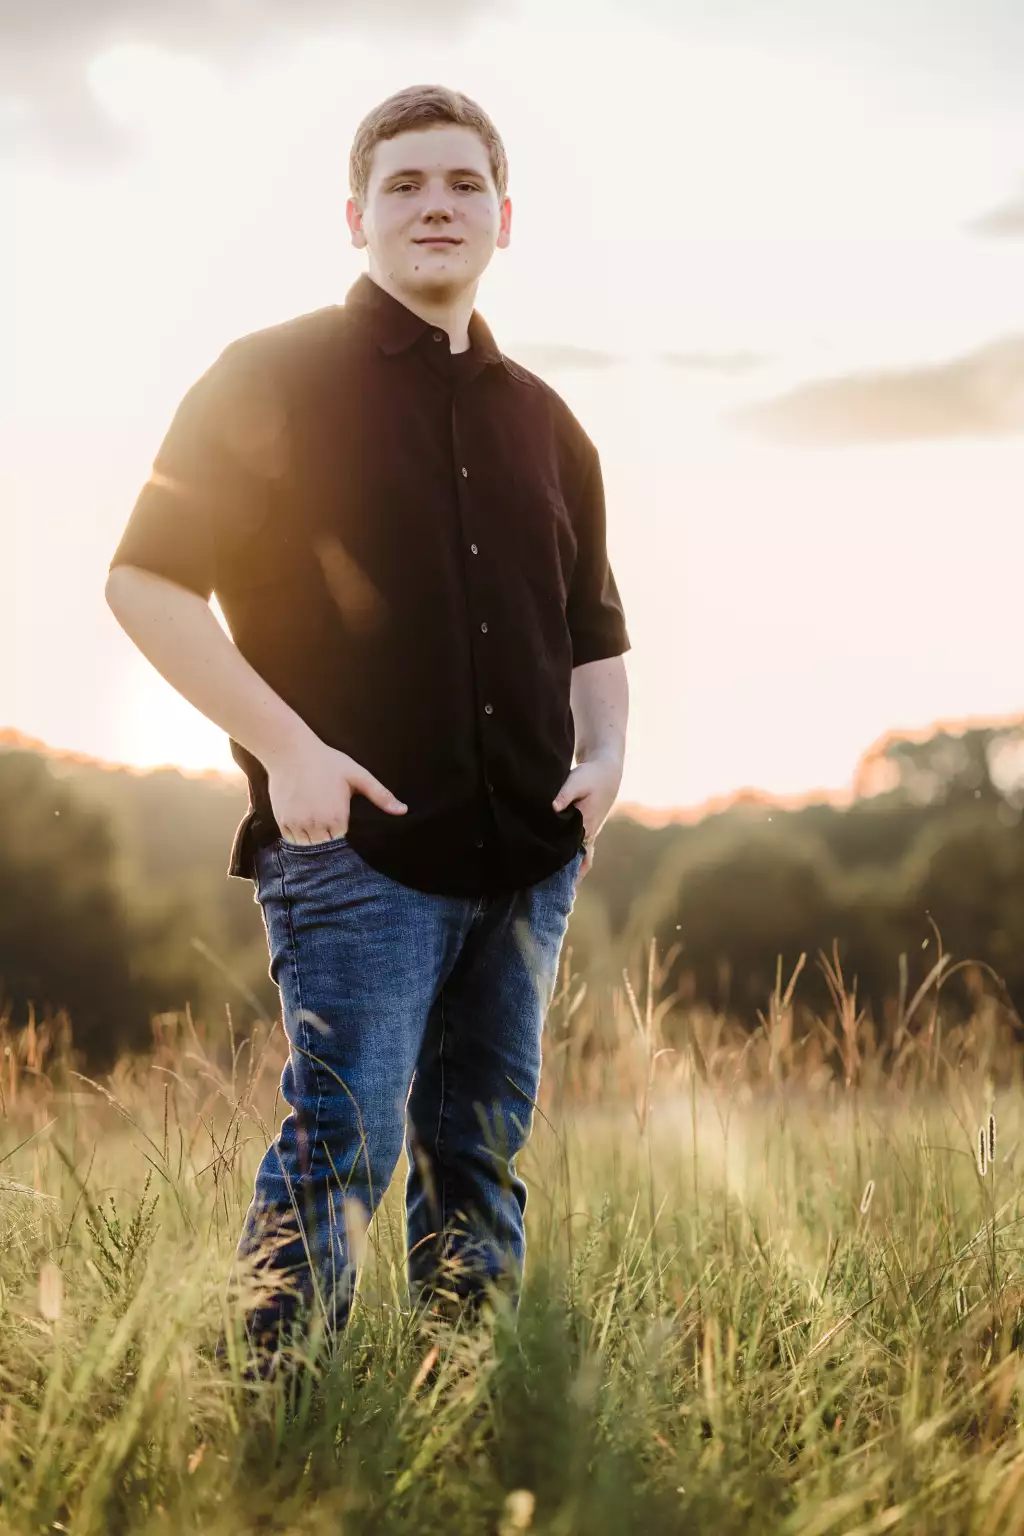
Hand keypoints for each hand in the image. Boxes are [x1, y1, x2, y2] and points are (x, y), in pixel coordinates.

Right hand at [266, 737, 406, 844]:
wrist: (291, 751)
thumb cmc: (327, 762)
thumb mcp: (358, 775)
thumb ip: (381, 795)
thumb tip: (403, 810)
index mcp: (337, 818)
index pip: (343, 847)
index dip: (346, 845)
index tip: (348, 841)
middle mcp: (316, 825)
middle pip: (325, 852)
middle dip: (330, 850)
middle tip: (334, 844)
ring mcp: (297, 824)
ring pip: (307, 850)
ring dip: (314, 847)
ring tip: (320, 839)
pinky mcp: (283, 821)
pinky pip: (291, 842)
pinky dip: (298, 841)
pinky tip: (305, 832)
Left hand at [552, 750, 622, 879]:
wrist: (607, 772)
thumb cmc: (590, 776)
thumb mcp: (576, 780)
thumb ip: (564, 795)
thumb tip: (552, 808)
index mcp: (586, 824)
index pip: (574, 852)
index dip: (564, 867)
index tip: (552, 881)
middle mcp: (588, 833)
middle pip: (577, 861)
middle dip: (566, 876)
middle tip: (549, 893)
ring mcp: (588, 833)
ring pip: (579, 858)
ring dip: (570, 871)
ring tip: (555, 889)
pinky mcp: (586, 829)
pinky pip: (579, 851)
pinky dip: (573, 862)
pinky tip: (561, 870)